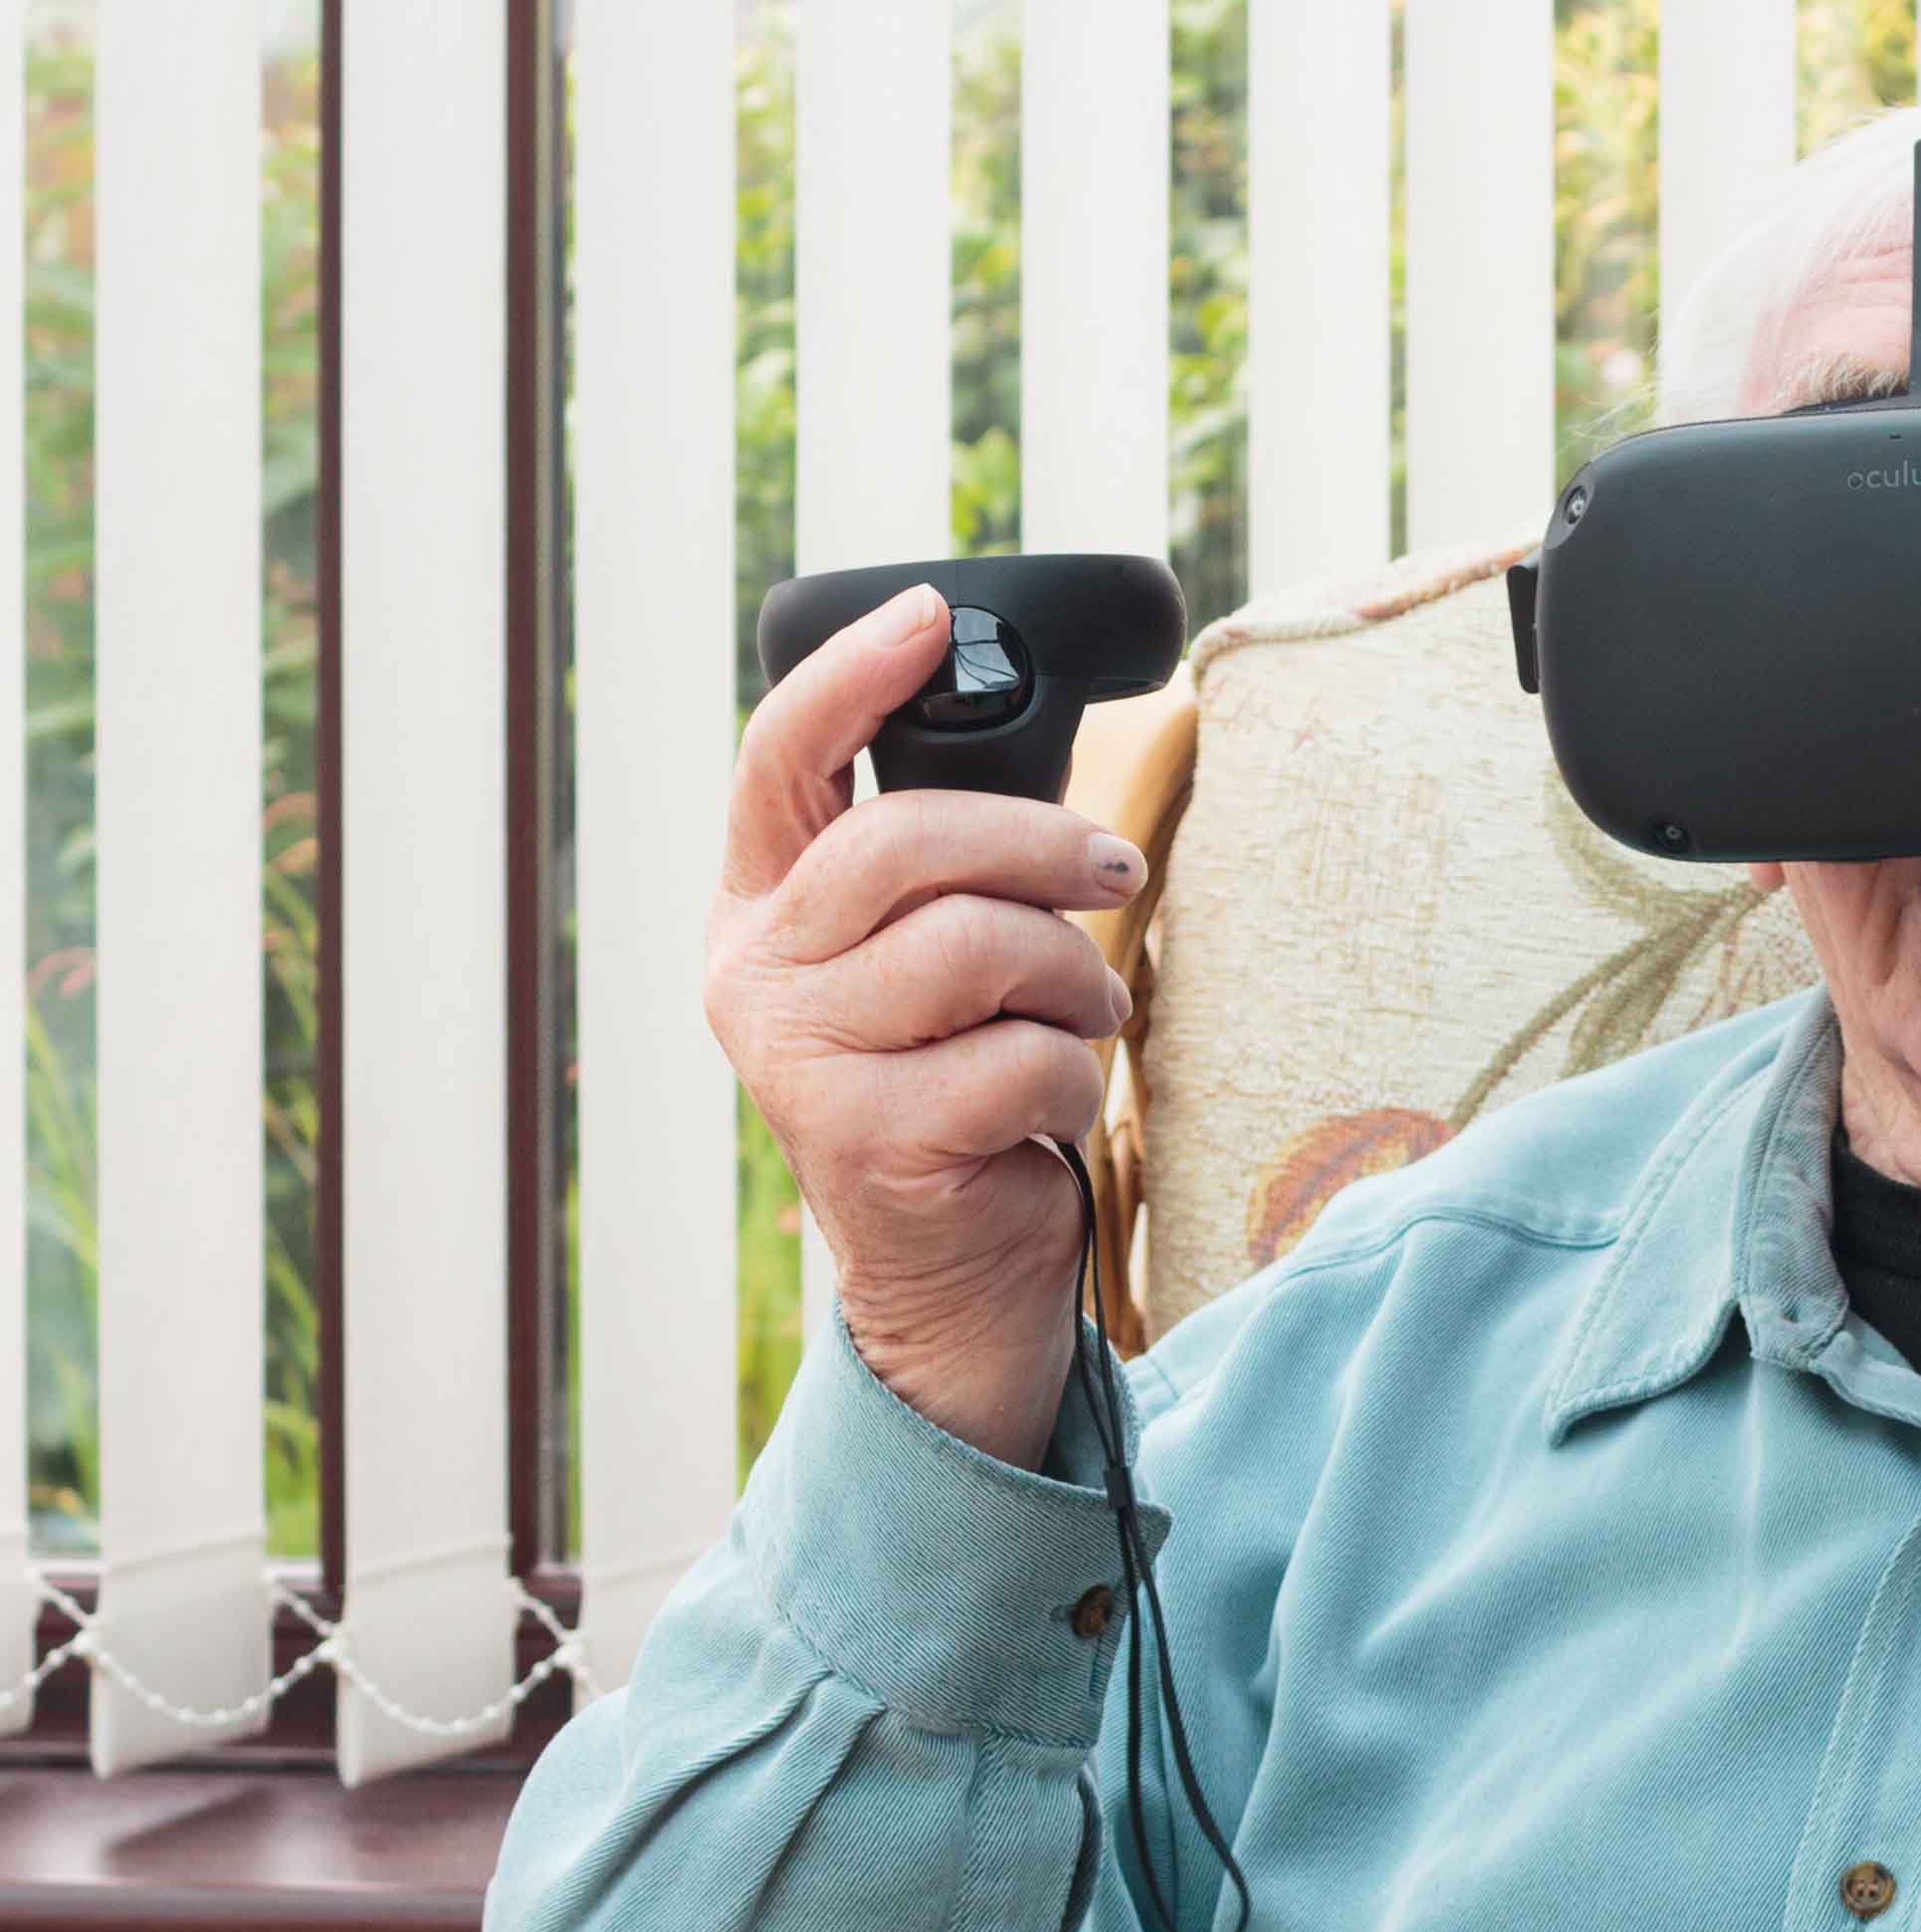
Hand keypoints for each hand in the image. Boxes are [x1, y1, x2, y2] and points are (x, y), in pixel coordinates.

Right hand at [705, 582, 1143, 1467]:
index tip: (932, 617)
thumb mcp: (932, 969)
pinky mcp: (871, 1140)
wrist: (953, 1274)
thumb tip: (1042, 759)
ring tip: (1083, 1013)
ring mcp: (800, 1063)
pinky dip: (1069, 1075)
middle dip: (1039, 845)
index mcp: (761, 912)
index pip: (779, 760)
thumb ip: (944, 873)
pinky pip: (1017, 1058)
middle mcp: (754, 976)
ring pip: (974, 946)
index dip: (854, 676)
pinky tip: (1049, 1107)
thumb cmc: (961, 1094)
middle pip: (902, 842)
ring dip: (1071, 975)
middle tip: (1115, 871)